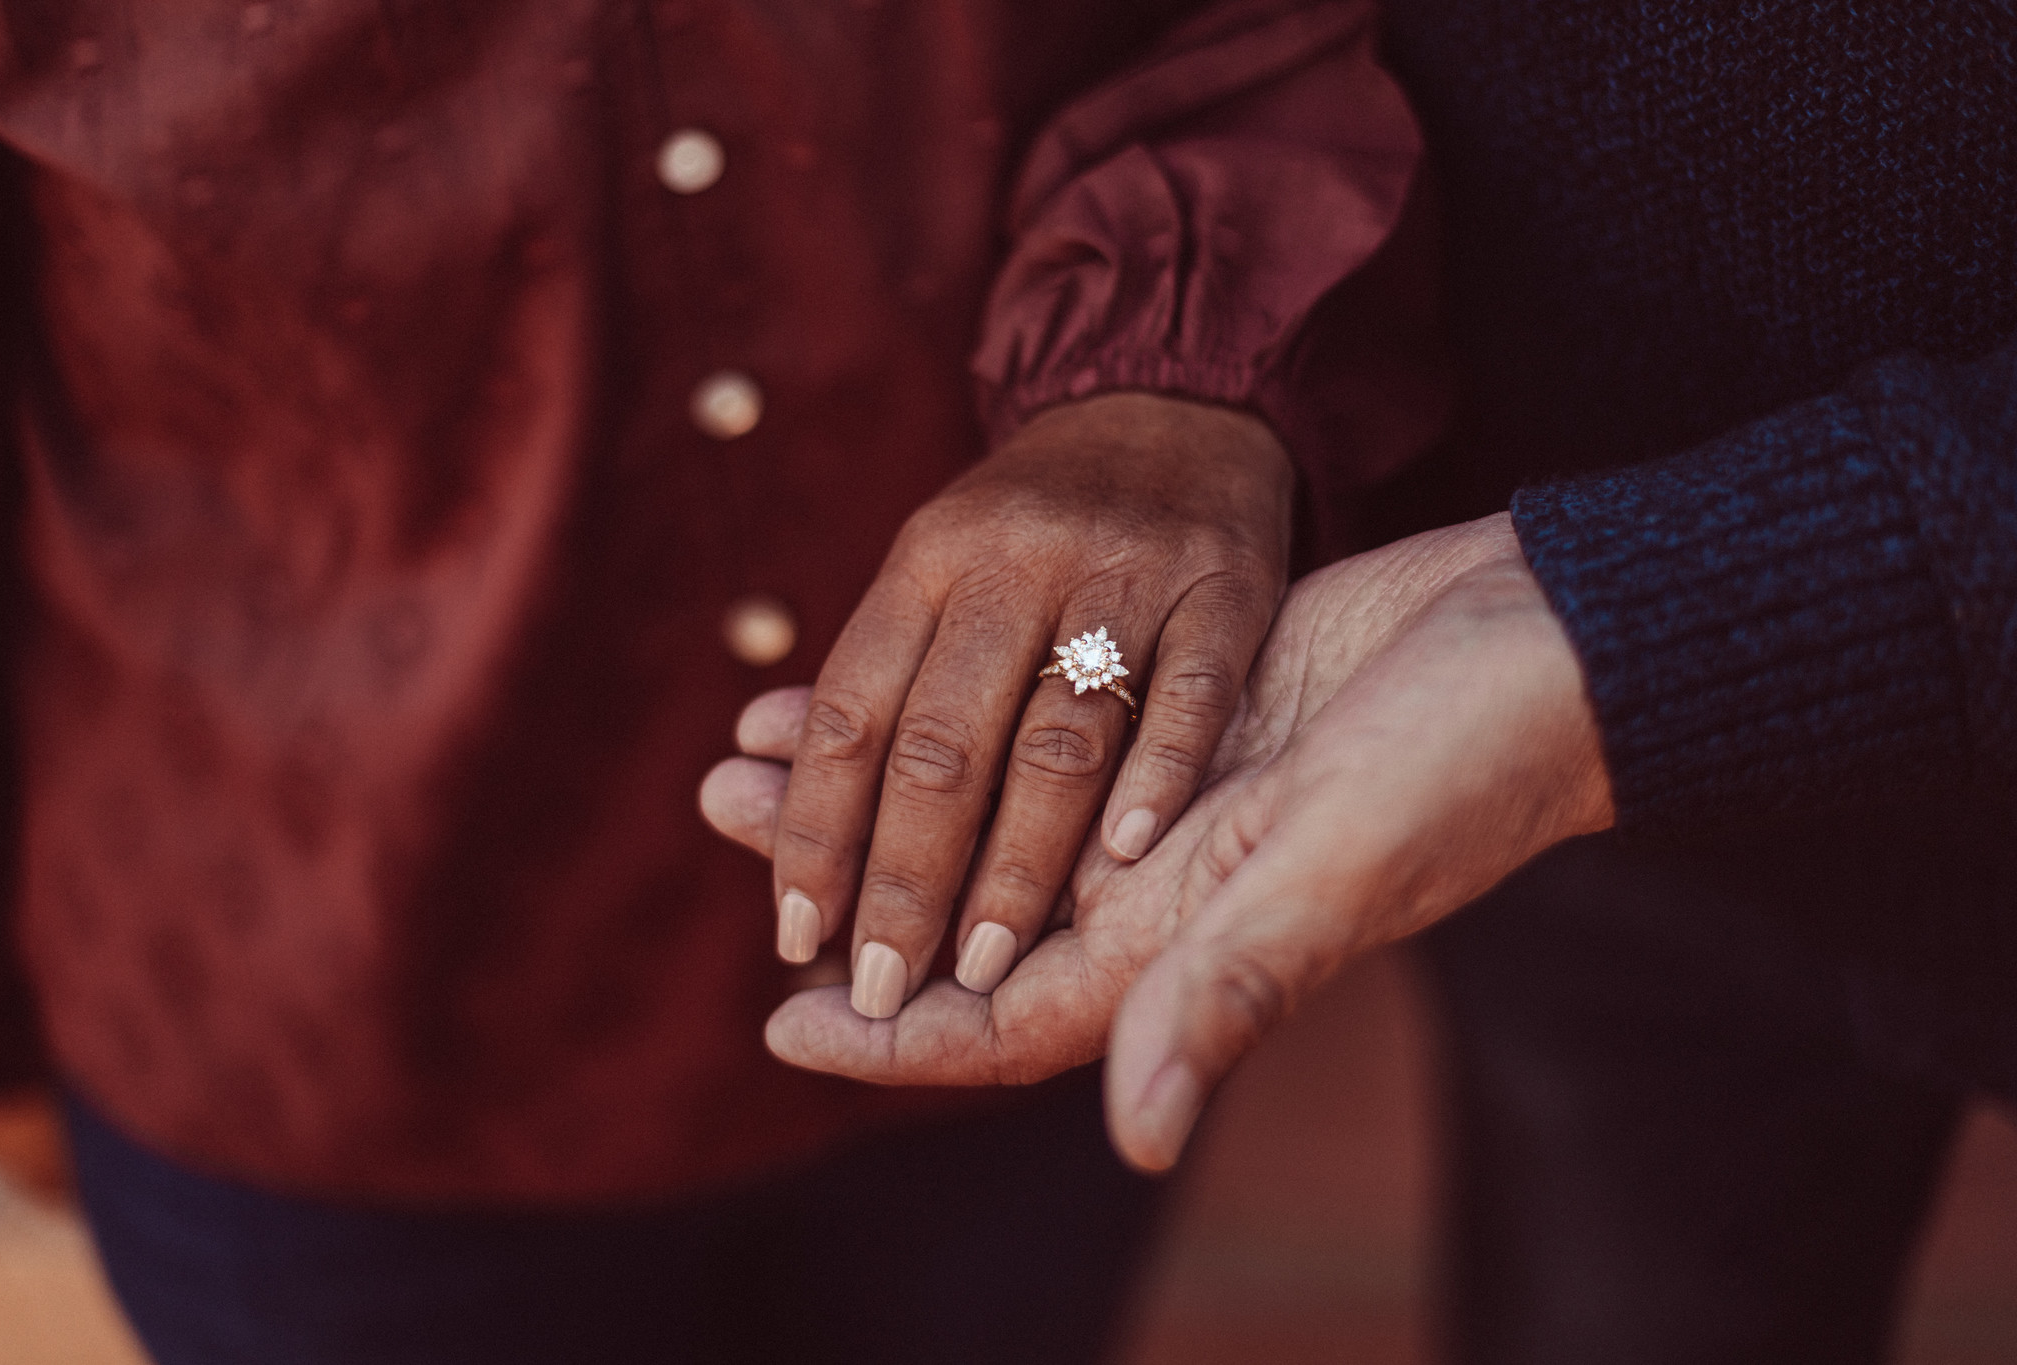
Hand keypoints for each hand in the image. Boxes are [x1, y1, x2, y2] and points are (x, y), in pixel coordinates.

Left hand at [701, 513, 1612, 1167]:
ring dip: (874, 777)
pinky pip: (1034, 733)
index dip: (888, 1034)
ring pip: (980, 813)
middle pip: (962, 908)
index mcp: (1183, 941)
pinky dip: (952, 708)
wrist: (1549, 632)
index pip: (1004, 1018)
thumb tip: (1132, 1138)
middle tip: (718, 798)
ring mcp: (1168, 803)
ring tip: (760, 726)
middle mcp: (1161, 888)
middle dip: (837, 865)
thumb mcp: (1340, 864)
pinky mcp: (1181, 716)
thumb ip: (1233, 987)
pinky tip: (891, 666)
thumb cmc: (1467, 757)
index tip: (777, 1018)